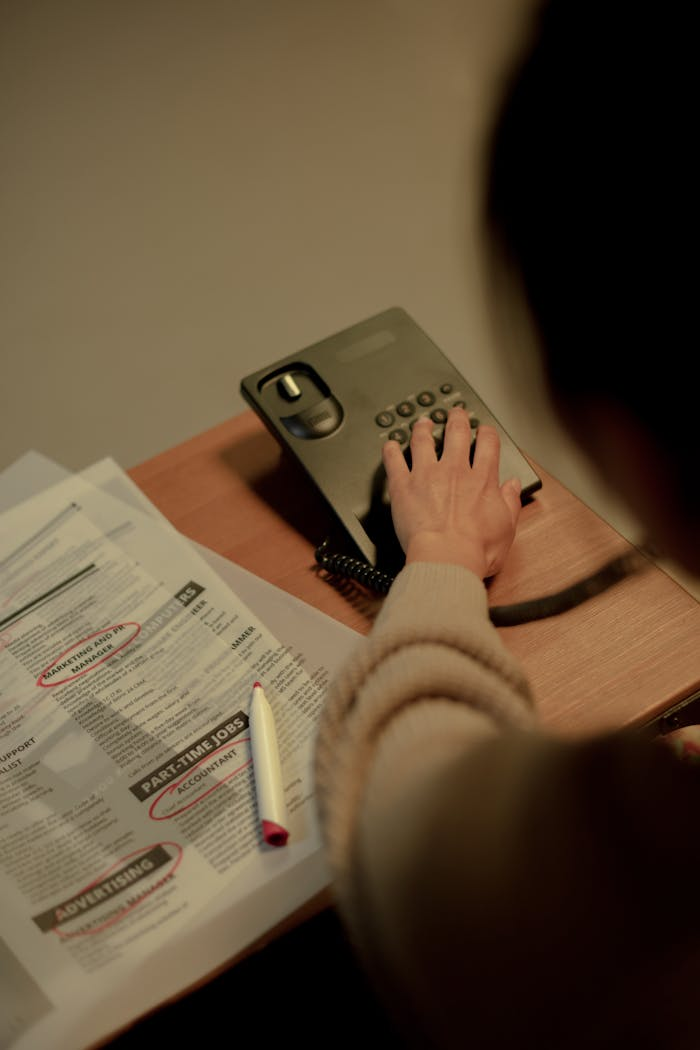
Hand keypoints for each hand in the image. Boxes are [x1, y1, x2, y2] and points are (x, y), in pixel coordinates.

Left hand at [382, 407, 522, 578]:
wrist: (447, 558)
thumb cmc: (476, 550)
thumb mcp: (506, 527)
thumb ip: (510, 502)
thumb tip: (513, 487)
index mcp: (481, 480)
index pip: (488, 444)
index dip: (486, 433)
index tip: (483, 431)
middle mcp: (455, 471)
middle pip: (456, 433)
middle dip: (456, 419)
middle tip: (454, 413)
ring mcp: (427, 476)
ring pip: (423, 441)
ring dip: (423, 428)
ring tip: (422, 423)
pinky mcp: (404, 487)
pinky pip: (394, 461)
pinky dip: (391, 451)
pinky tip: (390, 445)